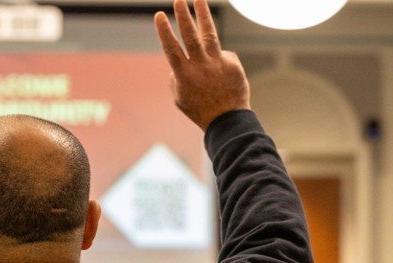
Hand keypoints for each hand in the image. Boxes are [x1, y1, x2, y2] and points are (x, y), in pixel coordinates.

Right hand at [155, 0, 250, 130]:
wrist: (228, 121)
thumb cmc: (200, 109)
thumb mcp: (180, 97)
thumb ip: (176, 76)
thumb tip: (180, 61)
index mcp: (184, 75)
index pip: (171, 48)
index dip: (164, 31)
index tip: (159, 15)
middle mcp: (200, 67)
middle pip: (191, 36)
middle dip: (184, 16)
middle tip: (179, 0)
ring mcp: (218, 64)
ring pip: (209, 34)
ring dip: (203, 14)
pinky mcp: (232, 64)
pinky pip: (222, 56)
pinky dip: (219, 61)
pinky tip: (221, 75)